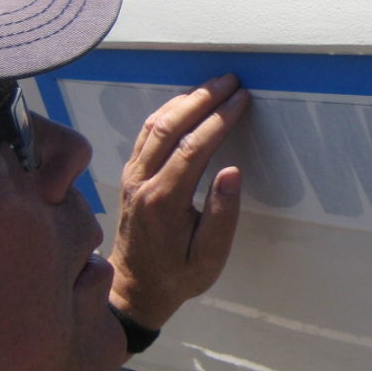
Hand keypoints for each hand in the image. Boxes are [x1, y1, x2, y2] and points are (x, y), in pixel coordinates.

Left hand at [108, 73, 249, 331]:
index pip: (193, 146)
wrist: (134, 290)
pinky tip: (185, 104)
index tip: (243, 99)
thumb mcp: (209, 257)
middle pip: (168, 126)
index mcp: (164, 201)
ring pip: (152, 125)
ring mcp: (131, 176)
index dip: (220, 119)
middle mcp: (142, 182)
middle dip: (202, 98)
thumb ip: (222, 215)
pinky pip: (144, 134)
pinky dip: (166, 112)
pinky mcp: (129, 176)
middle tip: (230, 80)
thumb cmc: (178, 276)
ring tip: (213, 86)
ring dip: (183, 100)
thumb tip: (233, 171)